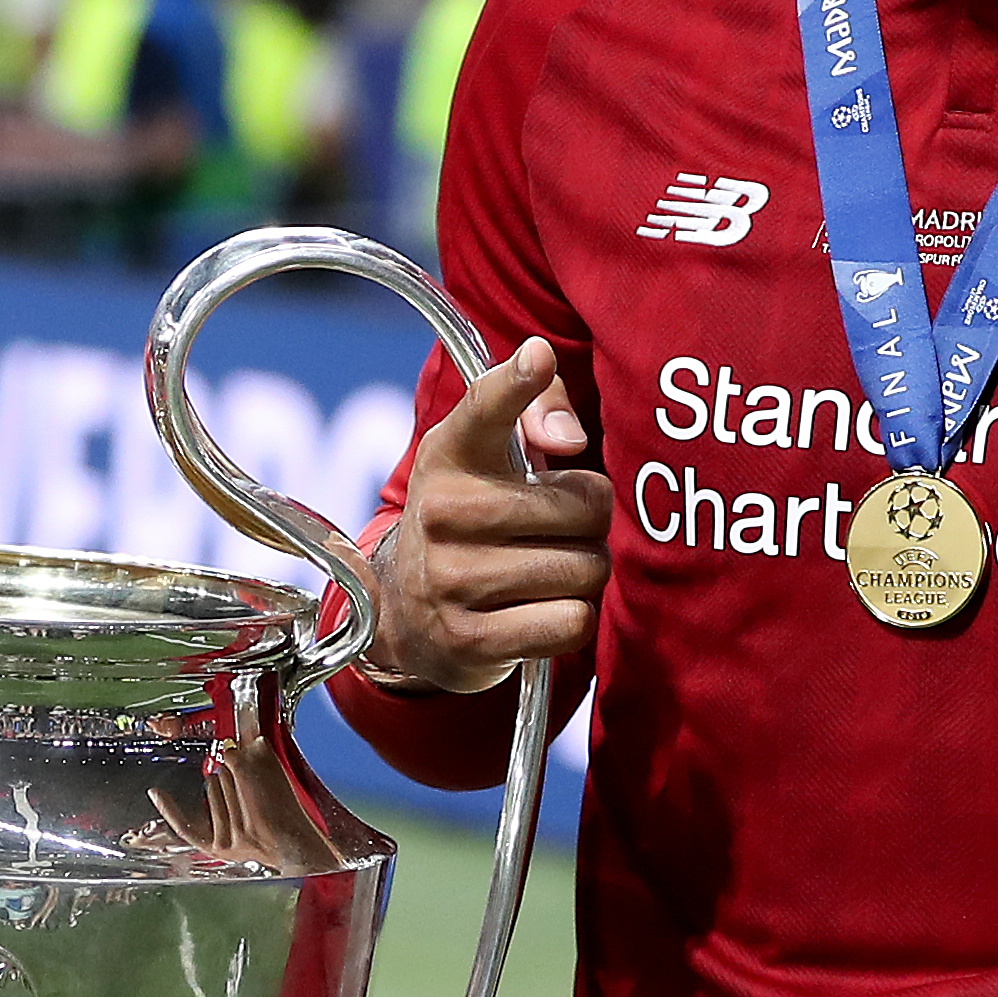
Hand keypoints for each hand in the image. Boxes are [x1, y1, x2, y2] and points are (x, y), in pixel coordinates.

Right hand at [364, 338, 605, 694]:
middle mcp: (443, 512)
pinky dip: (572, 619)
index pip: (486, 409)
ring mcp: (451, 579)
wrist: (405, 612)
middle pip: (584, 508)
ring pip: (584, 570)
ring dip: (586, 573)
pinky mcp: (469, 640)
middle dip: (592, 523)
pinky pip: (570, 622)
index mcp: (450, 453)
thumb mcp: (493, 453)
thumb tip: (569, 438)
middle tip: (562, 529)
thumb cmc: (476, 515)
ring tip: (552, 569)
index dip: (517, 383)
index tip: (539, 356)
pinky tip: (543, 610)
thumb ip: (541, 410)